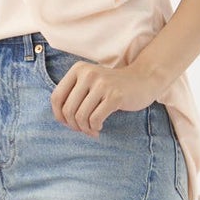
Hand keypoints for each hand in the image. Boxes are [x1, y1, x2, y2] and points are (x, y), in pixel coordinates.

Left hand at [49, 60, 165, 137]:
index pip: (56, 97)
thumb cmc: (112, 86)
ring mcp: (101, 84)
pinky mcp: (114, 96)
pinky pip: (95, 119)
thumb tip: (60, 118)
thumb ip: (74, 94)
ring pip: (81, 116)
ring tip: (92, 129)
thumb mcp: (90, 82)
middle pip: (68, 109)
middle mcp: (88, 74)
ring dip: (85, 129)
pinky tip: (100, 127)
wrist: (143, 79)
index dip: (59, 115)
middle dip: (74, 125)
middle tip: (83, 129)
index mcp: (78, 69)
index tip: (69, 123)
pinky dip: (95, 128)